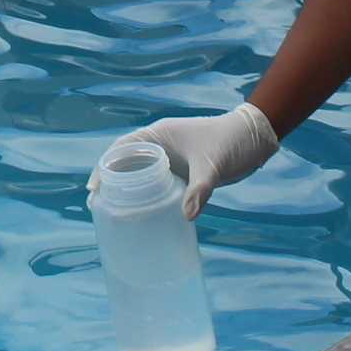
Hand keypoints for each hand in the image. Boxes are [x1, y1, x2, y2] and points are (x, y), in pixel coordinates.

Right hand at [105, 102, 279, 221]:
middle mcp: (161, 145)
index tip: (94, 188)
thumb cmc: (232, 142)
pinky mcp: (183, 171)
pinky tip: (143, 214)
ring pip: (140, 174)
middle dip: (110, 181)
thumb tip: (187, 216)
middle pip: (126, 162)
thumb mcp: (213, 165)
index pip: (122, 148)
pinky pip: (157, 184)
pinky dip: (146, 196)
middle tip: (97, 206)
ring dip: (126, 190)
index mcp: (160, 135)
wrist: (255, 139)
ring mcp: (171, 159)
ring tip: (112, 213)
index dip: (105, 166)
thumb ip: (200, 189)